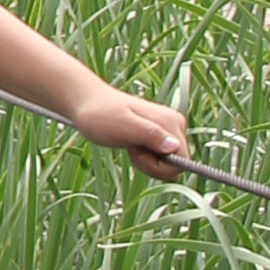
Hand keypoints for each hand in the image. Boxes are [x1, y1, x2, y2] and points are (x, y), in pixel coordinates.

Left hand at [72, 78, 191, 162]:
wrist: (87, 103)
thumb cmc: (101, 114)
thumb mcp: (124, 126)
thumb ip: (150, 134)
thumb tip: (174, 146)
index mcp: (172, 121)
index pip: (182, 160)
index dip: (160, 166)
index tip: (139, 154)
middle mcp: (175, 124)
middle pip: (176, 164)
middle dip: (152, 164)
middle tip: (132, 148)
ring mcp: (168, 129)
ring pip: (167, 164)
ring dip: (147, 162)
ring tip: (130, 143)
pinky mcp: (159, 135)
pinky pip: (159, 159)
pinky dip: (144, 158)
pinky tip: (132, 144)